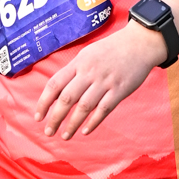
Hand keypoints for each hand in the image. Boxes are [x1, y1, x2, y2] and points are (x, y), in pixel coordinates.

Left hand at [35, 19, 167, 140]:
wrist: (139, 43)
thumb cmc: (111, 50)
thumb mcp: (88, 54)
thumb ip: (74, 72)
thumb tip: (58, 92)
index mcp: (79, 63)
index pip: (55, 84)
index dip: (44, 102)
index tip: (38, 117)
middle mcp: (89, 72)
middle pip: (67, 98)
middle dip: (55, 118)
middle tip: (48, 132)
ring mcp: (105, 82)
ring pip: (84, 106)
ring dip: (72, 124)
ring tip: (65, 136)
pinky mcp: (120, 90)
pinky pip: (104, 109)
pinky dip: (93, 122)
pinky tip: (85, 131)